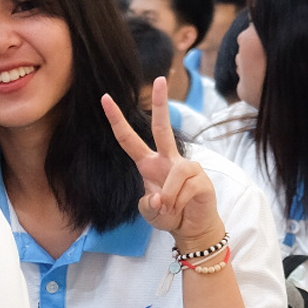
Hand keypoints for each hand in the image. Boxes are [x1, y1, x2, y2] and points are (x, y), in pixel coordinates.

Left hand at [101, 81, 223, 250]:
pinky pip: (187, 186)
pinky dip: (180, 201)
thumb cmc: (169, 215)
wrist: (193, 229)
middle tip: (159, 78)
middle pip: (162, 127)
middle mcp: (167, 160)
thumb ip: (149, 206)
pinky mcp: (202, 178)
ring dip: (170, 195)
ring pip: (177, 172)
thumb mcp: (150, 213)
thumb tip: (160, 197)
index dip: (116, 120)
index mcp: (148, 164)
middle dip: (161, 103)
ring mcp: (186, 166)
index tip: (105, 99)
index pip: (128, 139)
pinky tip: (183, 206)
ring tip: (171, 207)